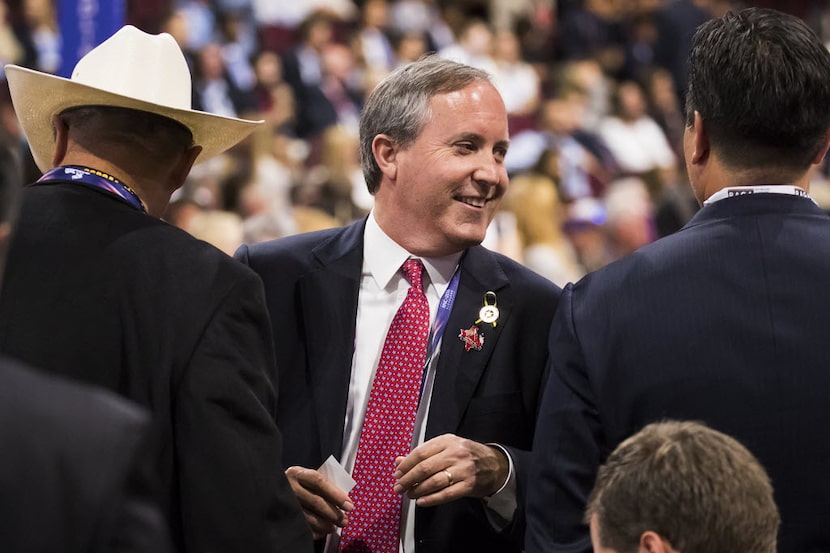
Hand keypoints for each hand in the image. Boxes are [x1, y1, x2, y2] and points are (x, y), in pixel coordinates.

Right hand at [285, 466, 352, 539]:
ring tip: (334, 527)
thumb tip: (343, 499)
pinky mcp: (282, 517)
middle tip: (344, 520)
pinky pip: (301, 527)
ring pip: (309, 517)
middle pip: (316, 501)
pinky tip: (322, 532)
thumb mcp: (305, 477)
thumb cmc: (297, 484)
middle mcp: (289, 487)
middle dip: (334, 513)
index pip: (319, 482)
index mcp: (297, 473)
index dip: (335, 494)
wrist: (270, 488)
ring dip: (325, 524)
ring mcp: (284, 503)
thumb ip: (321, 484)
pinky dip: (314, 531)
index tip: (348, 504)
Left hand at [392, 434, 508, 507]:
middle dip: (408, 479)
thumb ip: (422, 454)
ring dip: (417, 490)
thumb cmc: (466, 455)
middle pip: (425, 468)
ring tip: (409, 494)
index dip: (406, 465)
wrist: (495, 464)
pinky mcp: (469, 485)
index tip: (397, 474)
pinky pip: (446, 494)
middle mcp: (455, 453)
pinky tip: (421, 502)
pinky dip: (431, 499)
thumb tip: (398, 461)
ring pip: (434, 481)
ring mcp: (463, 469)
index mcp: (447, 441)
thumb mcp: (446, 448)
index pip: (420, 453)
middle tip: (399, 487)